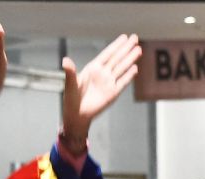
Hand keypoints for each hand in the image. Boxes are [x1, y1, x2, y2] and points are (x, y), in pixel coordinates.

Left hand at [60, 34, 140, 151]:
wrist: (77, 116)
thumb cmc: (71, 99)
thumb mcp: (70, 84)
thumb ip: (70, 71)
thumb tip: (65, 60)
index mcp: (93, 69)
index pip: (107, 54)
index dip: (116, 45)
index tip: (124, 37)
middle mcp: (102, 74)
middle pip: (117, 58)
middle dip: (126, 48)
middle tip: (135, 37)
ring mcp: (108, 83)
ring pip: (121, 68)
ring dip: (130, 59)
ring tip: (138, 49)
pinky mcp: (113, 93)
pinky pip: (122, 82)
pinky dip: (128, 76)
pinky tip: (135, 68)